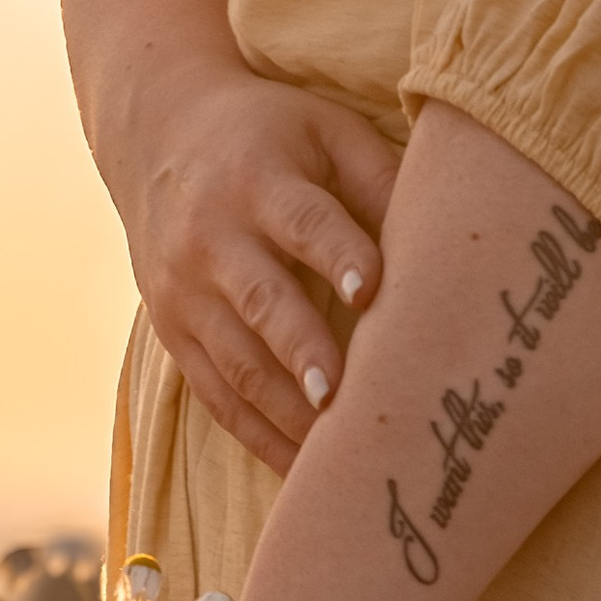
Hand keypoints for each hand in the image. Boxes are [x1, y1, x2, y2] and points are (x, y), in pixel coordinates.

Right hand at [97, 68, 401, 474]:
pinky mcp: (173, 331)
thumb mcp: (323, 131)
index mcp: (258, 180)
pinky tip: (300, 468)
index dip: (337, 255)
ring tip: (331, 454)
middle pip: (262, 300)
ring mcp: (185, 292)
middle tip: (341, 397)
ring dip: (284, 410)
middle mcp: (213, 238)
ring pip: (236, 362)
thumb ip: (377, 179)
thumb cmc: (267, 135)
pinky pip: (216, 394)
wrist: (157, 135)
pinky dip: (257, 434)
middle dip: (301, 351)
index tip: (371, 292)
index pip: (302, 222)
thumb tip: (443, 238)